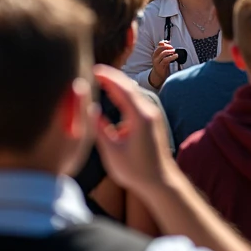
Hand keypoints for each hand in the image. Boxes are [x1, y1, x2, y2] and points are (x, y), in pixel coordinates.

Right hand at [94, 65, 174, 194]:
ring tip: (100, 79)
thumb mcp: (112, 152)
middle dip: (111, 77)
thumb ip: (100, 130)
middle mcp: (148, 111)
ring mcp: (151, 115)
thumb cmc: (136, 170)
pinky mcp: (151, 120)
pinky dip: (123, 95)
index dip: (107, 77)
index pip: (123, 88)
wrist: (161, 181)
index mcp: (140, 116)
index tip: (93, 69)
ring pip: (133, 93)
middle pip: (129, 86)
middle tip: (94, 70)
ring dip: (117, 85)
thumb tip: (89, 110)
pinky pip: (136, 101)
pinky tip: (113, 95)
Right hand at [150, 40, 177, 86]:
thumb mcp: (163, 57)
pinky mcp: (160, 66)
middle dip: (167, 46)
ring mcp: (157, 62)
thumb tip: (169, 43)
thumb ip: (165, 51)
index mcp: (155, 53)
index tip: (170, 42)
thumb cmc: (162, 65)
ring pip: (163, 53)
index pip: (159, 45)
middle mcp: (155, 57)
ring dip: (170, 51)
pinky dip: (171, 57)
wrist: (159, 76)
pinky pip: (166, 60)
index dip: (165, 42)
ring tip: (174, 51)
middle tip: (172, 48)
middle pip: (160, 48)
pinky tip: (176, 56)